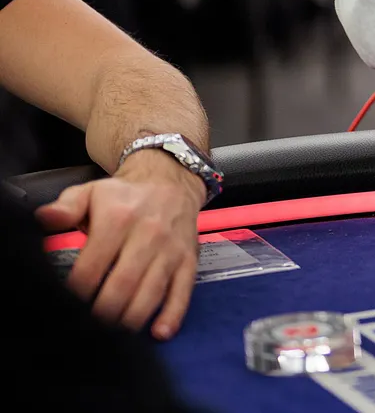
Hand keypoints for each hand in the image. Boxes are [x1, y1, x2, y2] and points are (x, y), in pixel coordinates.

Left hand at [34, 150, 204, 339]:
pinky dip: (172, 316)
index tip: (68, 303)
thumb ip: (65, 207)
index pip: (92, 267)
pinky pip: (183, 292)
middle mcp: (149, 235)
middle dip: (101, 313)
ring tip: (112, 331)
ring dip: (129, 320)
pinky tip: (158, 332)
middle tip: (88, 324)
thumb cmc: (124, 195)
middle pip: (121, 286)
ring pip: (150, 295)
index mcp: (119, 219)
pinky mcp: (188, 261)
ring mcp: (171, 250)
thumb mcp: (90, 192)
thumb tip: (45, 219)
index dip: (76, 292)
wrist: (172, 182)